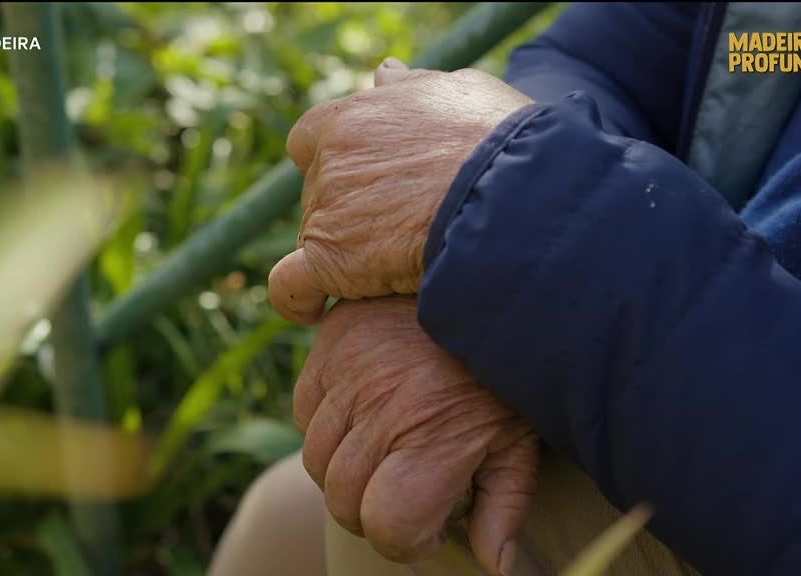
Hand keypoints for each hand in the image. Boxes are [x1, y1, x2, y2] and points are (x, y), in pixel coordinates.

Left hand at [269, 59, 532, 324]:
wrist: (509, 192)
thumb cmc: (499, 141)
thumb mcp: (460, 94)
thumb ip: (414, 86)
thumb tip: (385, 73)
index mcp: (355, 116)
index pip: (312, 137)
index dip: (331, 159)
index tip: (362, 179)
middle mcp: (331, 158)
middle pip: (316, 190)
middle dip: (345, 207)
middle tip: (395, 226)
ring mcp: (326, 209)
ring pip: (314, 235)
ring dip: (341, 250)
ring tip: (387, 269)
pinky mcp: (330, 260)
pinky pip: (291, 286)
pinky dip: (298, 300)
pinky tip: (313, 311)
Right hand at [295, 296, 537, 574]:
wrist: (489, 281)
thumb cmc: (505, 374)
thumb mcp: (518, 442)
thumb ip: (503, 508)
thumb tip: (495, 568)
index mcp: (432, 436)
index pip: (386, 523)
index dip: (404, 542)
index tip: (425, 530)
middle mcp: (382, 406)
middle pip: (343, 500)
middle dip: (371, 512)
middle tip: (405, 495)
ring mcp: (349, 372)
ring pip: (315, 459)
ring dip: (343, 471)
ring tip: (385, 453)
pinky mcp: (330, 344)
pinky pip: (302, 410)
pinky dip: (324, 425)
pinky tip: (362, 416)